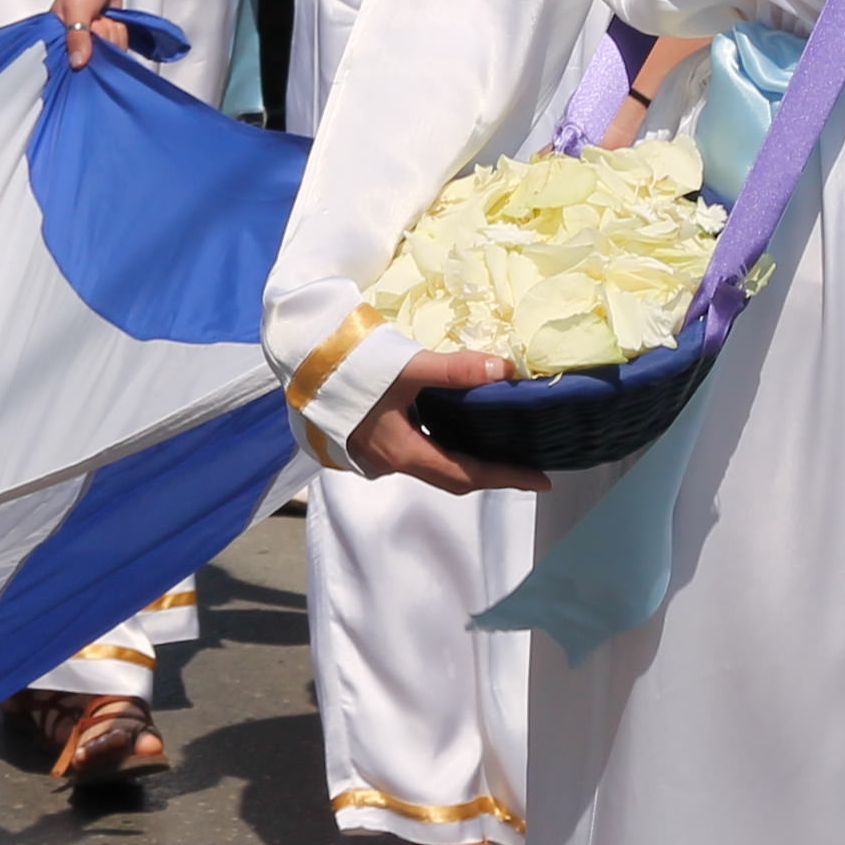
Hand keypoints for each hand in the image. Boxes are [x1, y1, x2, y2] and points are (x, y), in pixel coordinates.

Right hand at [52, 0, 135, 68]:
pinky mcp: (107, 34)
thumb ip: (77, 37)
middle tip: (97, 18)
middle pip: (92, 58)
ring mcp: (93, 37)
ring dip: (112, 32)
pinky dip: (120, 32)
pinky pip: (117, 45)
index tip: (88, 39)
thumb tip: (77, 63)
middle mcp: (74, 38)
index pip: (66, 59)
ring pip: (108, 52)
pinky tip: (113, 19)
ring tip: (104, 15)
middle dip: (101, 37)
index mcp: (57, 32)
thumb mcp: (77, 8)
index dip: (80, 55)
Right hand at [337, 350, 544, 493]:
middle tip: (527, 466)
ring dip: (469, 462)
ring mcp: (381, 455)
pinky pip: (420, 452)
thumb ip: (456, 370)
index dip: (505, 477)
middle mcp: (393, 462)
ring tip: (501, 448)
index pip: (465, 474)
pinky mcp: (373, 442)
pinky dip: (447, 447)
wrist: (302, 365)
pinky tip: (458, 429)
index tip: (541, 480)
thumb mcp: (407, 367)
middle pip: (452, 478)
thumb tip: (506, 371)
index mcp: (403, 451)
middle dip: (492, 475)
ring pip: (435, 466)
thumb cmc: (351, 368)